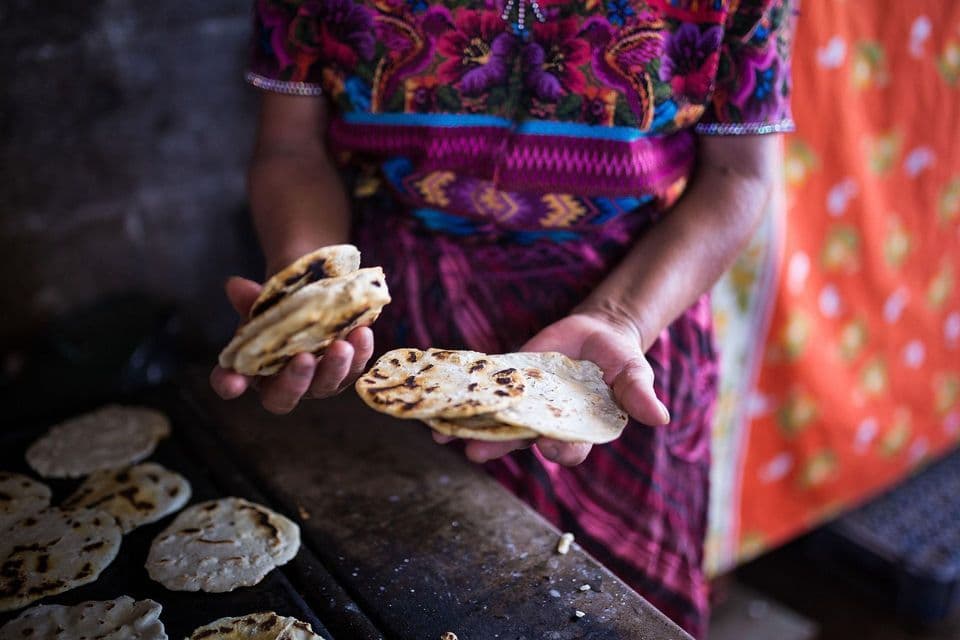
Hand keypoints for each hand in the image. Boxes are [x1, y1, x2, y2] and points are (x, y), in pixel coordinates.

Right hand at [209, 276, 374, 413]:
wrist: (317, 296)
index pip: (231, 382)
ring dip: (335, 368)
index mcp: (251, 367)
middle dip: (295, 380)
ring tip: (342, 346)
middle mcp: (283, 382)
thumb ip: (252, 298)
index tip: (232, 382)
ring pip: (325, 386)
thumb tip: (237, 286)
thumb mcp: (267, 300)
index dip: (229, 383)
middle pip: (283, 396)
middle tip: (303, 359)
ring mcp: (317, 381)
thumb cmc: (283, 304)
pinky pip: (354, 368)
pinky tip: (362, 333)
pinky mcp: (346, 370)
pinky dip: (361, 352)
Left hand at [432, 312, 668, 465]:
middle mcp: (548, 425)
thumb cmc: (620, 359)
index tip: (547, 443)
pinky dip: (464, 403)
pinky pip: (485, 396)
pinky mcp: (507, 384)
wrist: (596, 333)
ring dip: (472, 431)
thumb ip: (639, 395)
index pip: (568, 449)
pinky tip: (439, 411)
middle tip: (477, 451)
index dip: (557, 449)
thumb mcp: (634, 373)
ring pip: (497, 424)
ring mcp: (524, 406)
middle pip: (522, 442)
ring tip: (447, 437)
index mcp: (580, 431)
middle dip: (499, 446)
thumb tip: (660, 418)